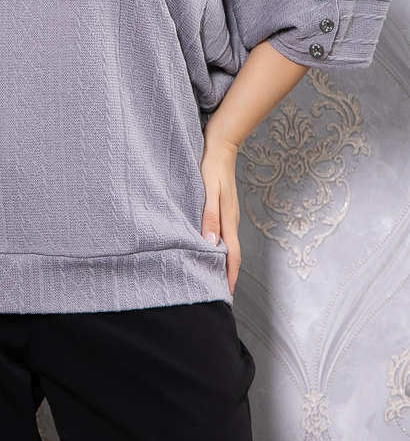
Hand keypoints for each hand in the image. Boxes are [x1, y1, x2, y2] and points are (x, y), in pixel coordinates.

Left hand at [199, 137, 240, 294]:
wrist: (220, 144)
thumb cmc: (211, 166)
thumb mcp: (208, 191)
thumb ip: (209, 216)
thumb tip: (211, 243)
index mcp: (228, 220)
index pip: (232, 256)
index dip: (229, 276)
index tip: (225, 296)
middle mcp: (230, 220)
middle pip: (232, 254)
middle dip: (227, 275)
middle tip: (217, 293)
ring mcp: (227, 213)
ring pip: (227, 244)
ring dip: (222, 262)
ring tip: (212, 276)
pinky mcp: (222, 207)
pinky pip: (222, 233)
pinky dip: (218, 247)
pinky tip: (209, 247)